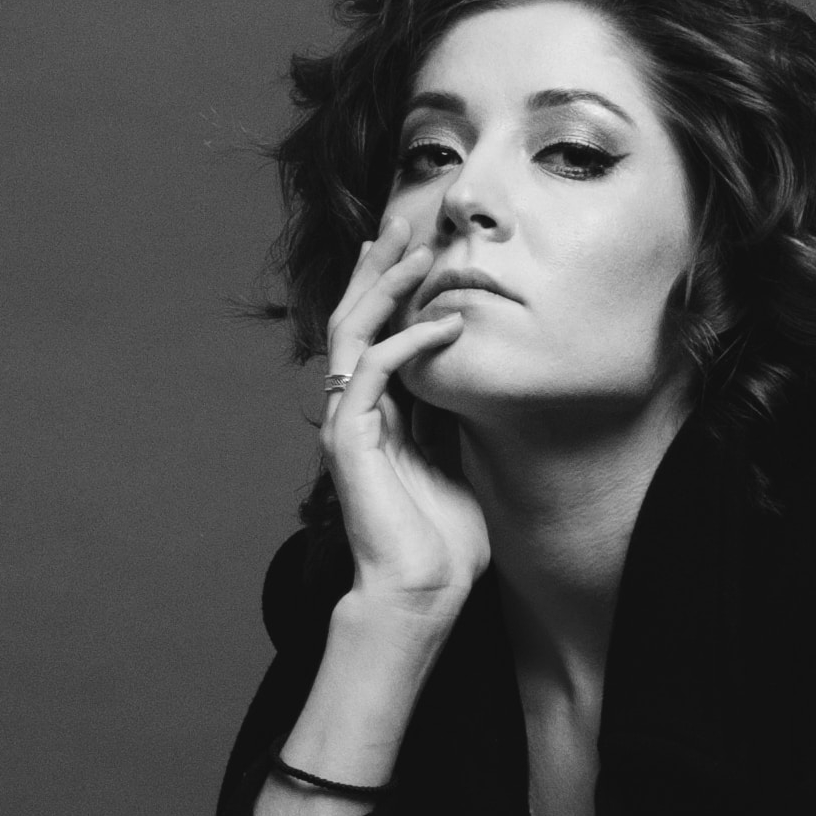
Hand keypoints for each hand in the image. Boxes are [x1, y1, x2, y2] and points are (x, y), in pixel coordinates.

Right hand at [320, 219, 490, 617]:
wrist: (421, 592)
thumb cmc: (442, 540)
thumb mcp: (455, 456)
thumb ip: (449, 413)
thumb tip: (467, 369)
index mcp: (375, 412)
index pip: (374, 331)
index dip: (389, 286)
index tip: (414, 246)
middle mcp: (353, 410)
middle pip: (354, 319)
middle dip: (378, 268)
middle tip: (405, 223)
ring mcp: (347, 424)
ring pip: (354, 333)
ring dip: (386, 288)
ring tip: (419, 252)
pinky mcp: (351, 440)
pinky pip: (375, 372)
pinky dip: (409, 341)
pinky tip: (448, 323)